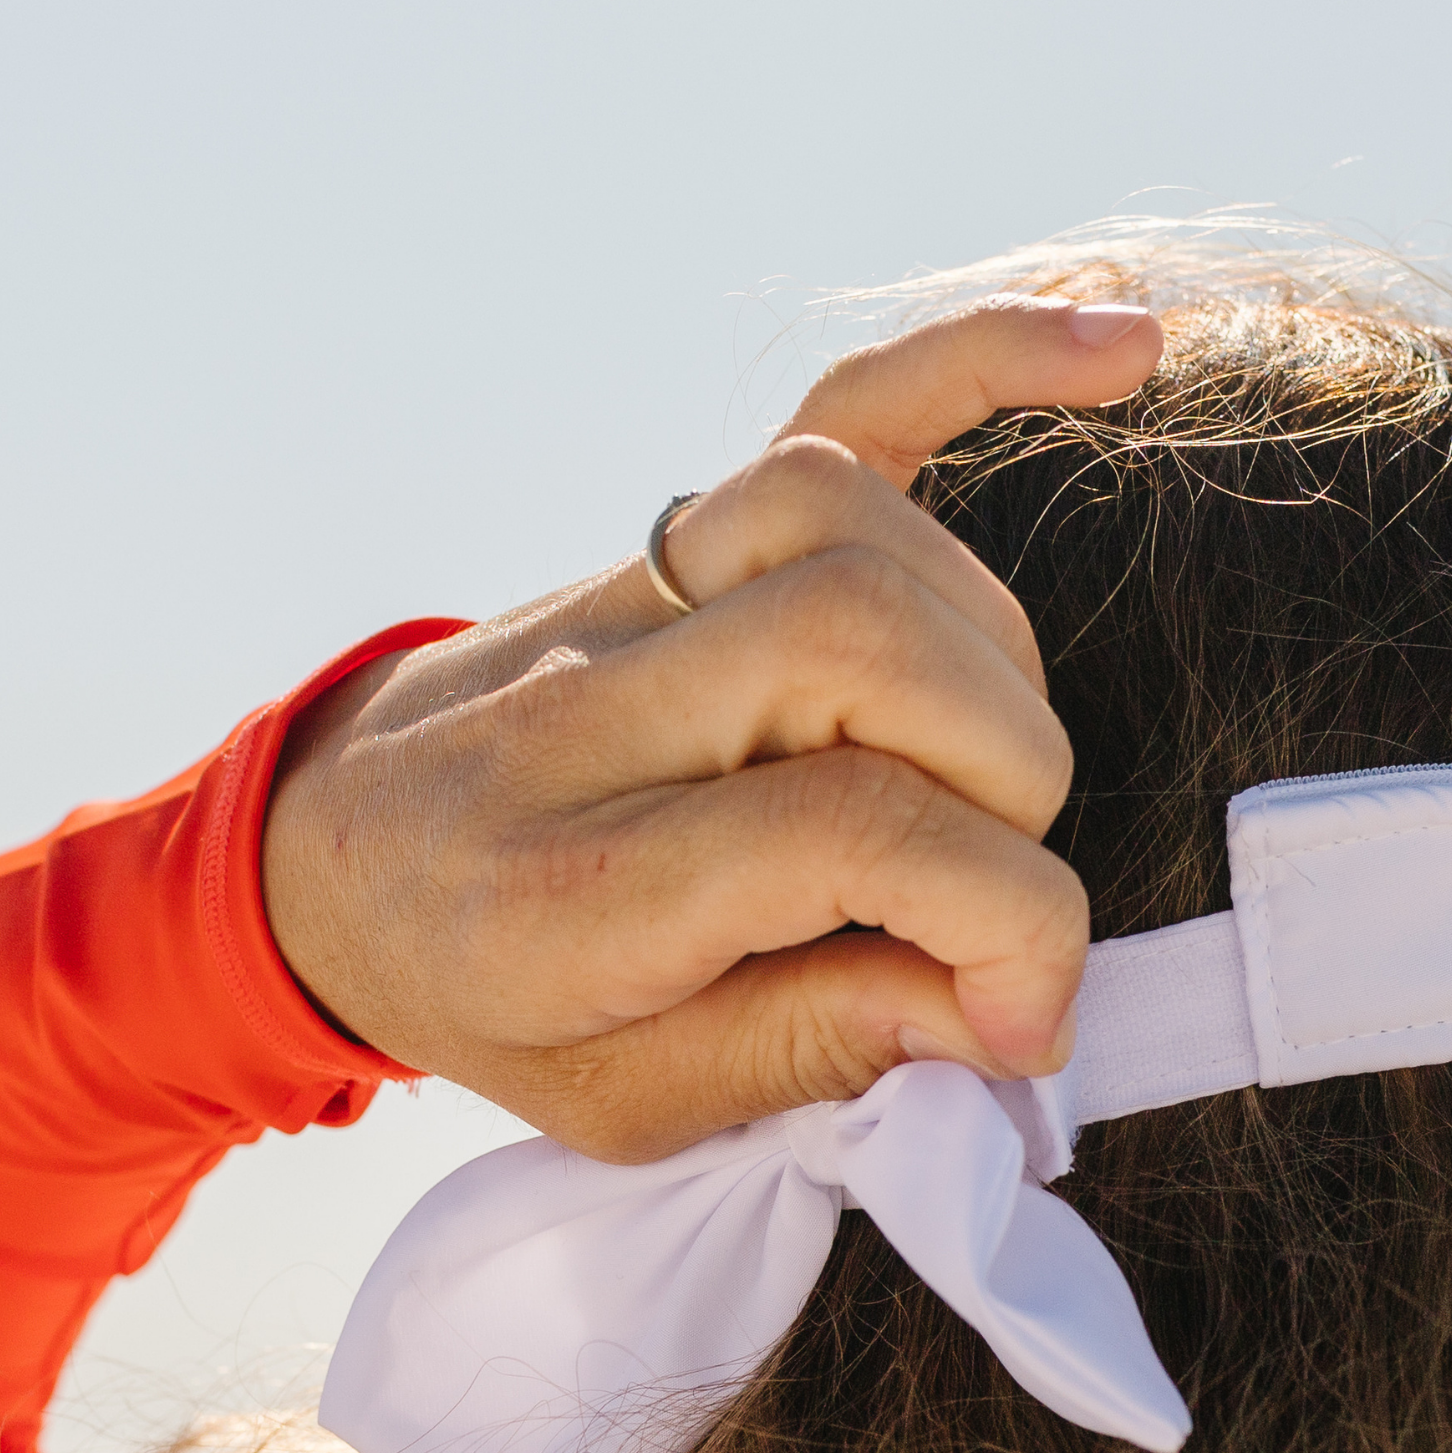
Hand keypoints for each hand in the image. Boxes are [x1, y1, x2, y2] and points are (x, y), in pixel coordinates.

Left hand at [265, 296, 1162, 1162]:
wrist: (330, 869)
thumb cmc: (497, 1000)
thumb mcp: (628, 1104)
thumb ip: (815, 1053)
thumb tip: (1000, 1008)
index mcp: (574, 883)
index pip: (855, 829)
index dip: (1009, 924)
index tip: (1026, 1020)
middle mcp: (601, 704)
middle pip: (871, 649)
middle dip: (1006, 780)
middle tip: (986, 884)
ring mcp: (641, 589)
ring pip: (865, 534)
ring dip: (990, 653)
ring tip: (984, 768)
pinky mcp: (687, 524)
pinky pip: (846, 408)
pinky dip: (988, 363)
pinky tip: (1120, 348)